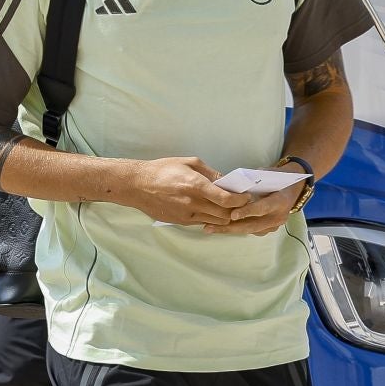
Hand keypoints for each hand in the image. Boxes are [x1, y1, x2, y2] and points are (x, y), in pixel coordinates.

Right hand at [126, 157, 249, 226]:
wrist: (138, 185)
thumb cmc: (163, 170)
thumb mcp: (189, 163)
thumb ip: (210, 173)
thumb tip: (226, 181)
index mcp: (196, 185)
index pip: (226, 199)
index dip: (241, 200)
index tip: (246, 197)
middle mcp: (193, 203)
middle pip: (225, 214)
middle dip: (236, 210)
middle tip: (240, 203)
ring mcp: (187, 215)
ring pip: (216, 222)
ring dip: (225, 216)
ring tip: (227, 208)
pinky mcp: (181, 222)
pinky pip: (203, 223)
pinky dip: (211, 218)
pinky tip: (211, 210)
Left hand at [202, 186, 296, 236]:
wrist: (292, 188)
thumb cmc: (277, 178)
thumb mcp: (267, 175)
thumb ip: (252, 182)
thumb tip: (231, 185)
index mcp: (281, 201)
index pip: (262, 208)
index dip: (248, 212)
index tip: (233, 215)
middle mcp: (279, 216)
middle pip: (252, 225)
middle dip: (231, 227)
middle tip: (211, 227)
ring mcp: (274, 225)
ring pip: (249, 230)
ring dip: (229, 230)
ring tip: (210, 228)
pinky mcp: (268, 230)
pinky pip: (250, 231)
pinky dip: (235, 229)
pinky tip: (219, 228)